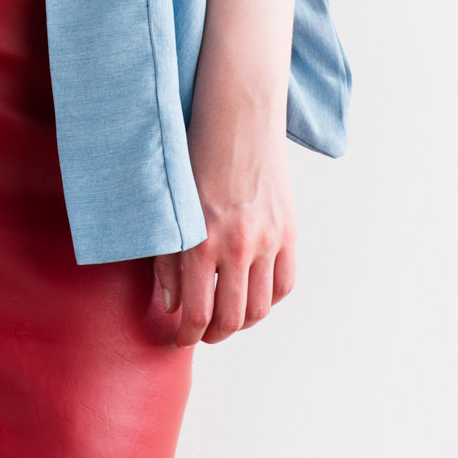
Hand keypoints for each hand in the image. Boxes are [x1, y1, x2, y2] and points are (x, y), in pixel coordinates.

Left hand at [151, 104, 296, 347]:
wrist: (238, 119)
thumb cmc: (194, 158)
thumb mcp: (171, 208)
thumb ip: (168, 260)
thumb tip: (173, 305)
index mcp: (201, 241)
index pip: (195, 313)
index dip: (186, 335)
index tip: (180, 338)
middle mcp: (237, 246)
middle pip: (231, 319)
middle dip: (213, 335)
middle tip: (201, 334)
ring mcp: (268, 241)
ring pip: (261, 308)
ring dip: (242, 323)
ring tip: (226, 320)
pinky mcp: (289, 231)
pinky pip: (285, 284)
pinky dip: (269, 300)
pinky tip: (253, 296)